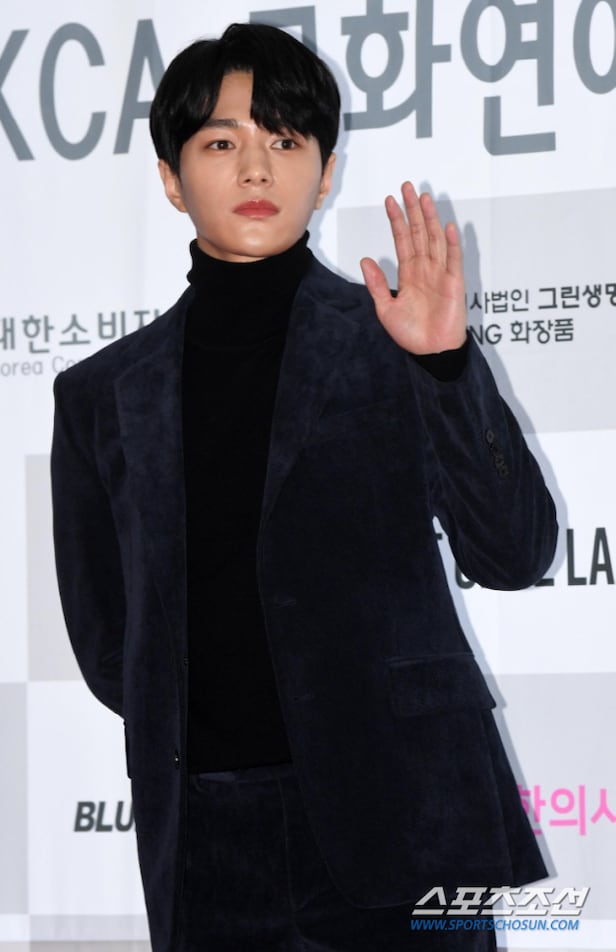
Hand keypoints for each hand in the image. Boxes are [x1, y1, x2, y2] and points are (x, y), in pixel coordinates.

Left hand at [360, 182, 466, 354]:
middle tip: (407, 187)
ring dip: (430, 219)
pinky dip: (451, 244)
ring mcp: (440, 274)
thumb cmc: (411, 333)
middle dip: (413, 210)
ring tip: (424, 198)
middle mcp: (425, 269)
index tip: (389, 201)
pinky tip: (447, 227)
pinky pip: (453, 260)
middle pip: (419, 233)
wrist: (430, 352)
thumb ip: (376, 284)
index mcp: (409, 274)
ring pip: (434, 240)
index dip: (397, 220)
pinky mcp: (453, 284)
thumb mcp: (385, 308)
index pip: (402, 240)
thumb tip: (365, 260)